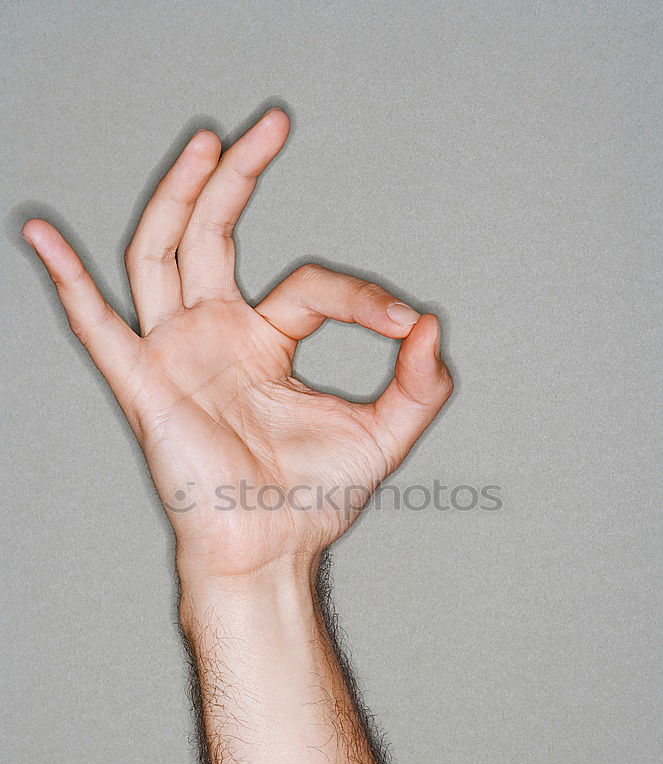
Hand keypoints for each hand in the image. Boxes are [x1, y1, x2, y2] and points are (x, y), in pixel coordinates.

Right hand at [23, 108, 452, 579]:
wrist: (270, 551)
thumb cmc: (314, 500)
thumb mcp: (384, 434)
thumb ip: (419, 384)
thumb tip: (430, 323)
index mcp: (266, 343)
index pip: (309, 285)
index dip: (360, 295)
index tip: (403, 325)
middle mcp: (216, 337)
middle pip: (214, 235)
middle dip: (239, 177)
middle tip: (273, 123)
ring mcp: (177, 355)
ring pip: (162, 254)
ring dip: (178, 195)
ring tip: (207, 140)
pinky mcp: (146, 384)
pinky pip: (97, 326)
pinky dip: (68, 282)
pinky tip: (42, 237)